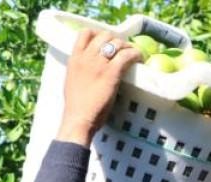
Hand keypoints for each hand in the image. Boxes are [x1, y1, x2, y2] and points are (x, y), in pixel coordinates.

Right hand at [56, 28, 144, 144]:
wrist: (78, 118)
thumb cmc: (76, 106)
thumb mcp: (72, 81)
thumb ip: (80, 71)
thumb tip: (90, 70)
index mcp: (74, 59)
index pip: (85, 33)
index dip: (98, 33)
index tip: (106, 41)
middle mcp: (87, 57)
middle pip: (104, 35)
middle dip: (116, 40)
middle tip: (122, 49)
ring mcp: (99, 63)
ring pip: (117, 43)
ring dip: (127, 46)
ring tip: (133, 54)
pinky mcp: (112, 72)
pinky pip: (127, 55)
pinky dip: (135, 54)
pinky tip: (139, 60)